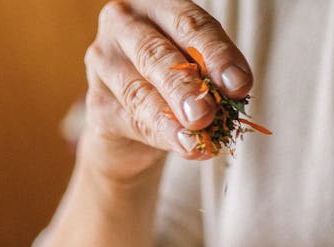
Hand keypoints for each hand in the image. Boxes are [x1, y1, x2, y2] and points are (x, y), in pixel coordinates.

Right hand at [81, 0, 252, 178]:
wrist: (133, 122)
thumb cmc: (174, 81)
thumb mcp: (199, 68)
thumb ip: (212, 74)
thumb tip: (231, 92)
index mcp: (155, 5)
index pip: (189, 24)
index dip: (215, 54)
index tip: (238, 85)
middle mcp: (122, 24)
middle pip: (155, 54)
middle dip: (184, 86)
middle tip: (205, 113)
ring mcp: (102, 61)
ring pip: (138, 90)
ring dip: (168, 117)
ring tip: (194, 138)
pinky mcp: (95, 101)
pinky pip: (129, 120)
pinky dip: (159, 135)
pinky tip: (181, 146)